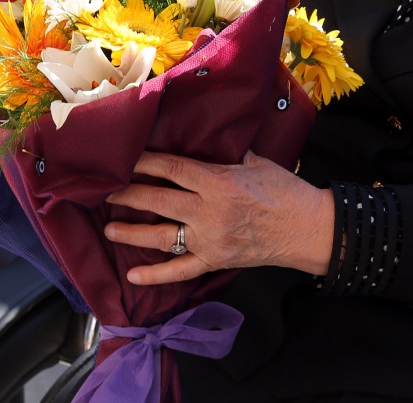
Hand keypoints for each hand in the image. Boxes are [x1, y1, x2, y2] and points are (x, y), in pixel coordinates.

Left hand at [104, 151, 333, 285]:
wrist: (307, 228)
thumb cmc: (285, 190)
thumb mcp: (255, 161)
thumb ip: (227, 153)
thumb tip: (207, 137)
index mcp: (218, 181)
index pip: (172, 168)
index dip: (145, 162)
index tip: (124, 158)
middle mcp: (208, 211)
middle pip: (158, 200)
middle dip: (127, 194)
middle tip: (104, 190)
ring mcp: (209, 239)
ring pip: (161, 236)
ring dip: (131, 233)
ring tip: (109, 228)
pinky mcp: (215, 261)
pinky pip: (180, 271)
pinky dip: (155, 276)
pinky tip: (133, 277)